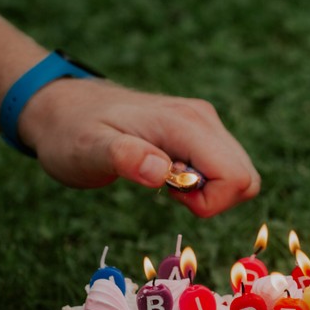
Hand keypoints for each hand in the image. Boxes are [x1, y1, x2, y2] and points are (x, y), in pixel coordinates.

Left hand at [19, 78, 260, 216]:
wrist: (64, 107)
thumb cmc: (72, 132)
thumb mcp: (89, 150)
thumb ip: (126, 158)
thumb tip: (163, 173)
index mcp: (184, 124)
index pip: (235, 176)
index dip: (210, 202)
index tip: (170, 196)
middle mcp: (202, 119)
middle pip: (246, 177)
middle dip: (213, 200)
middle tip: (167, 192)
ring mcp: (202, 123)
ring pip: (239, 173)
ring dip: (208, 193)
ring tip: (163, 182)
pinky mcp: (198, 132)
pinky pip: (223, 167)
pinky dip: (202, 184)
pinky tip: (165, 174)